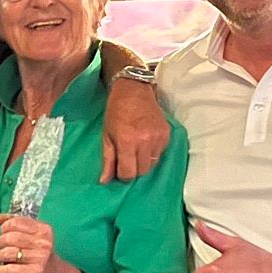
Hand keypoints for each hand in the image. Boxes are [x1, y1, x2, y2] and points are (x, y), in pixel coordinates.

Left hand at [0, 216, 74, 272]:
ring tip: (1, 258)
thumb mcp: (33, 236)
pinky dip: (1, 270)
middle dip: (0, 242)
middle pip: (10, 238)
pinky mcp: (34, 272)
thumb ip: (16, 225)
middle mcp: (43, 243)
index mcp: (43, 230)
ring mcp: (40, 258)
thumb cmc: (40, 254)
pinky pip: (10, 269)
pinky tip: (2, 270)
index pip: (16, 222)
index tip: (3, 232)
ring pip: (8, 253)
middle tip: (1, 247)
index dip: (5, 227)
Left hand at [100, 51, 168, 183]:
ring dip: (144, 161)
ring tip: (136, 148)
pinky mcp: (167, 134)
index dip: (123, 175)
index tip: (119, 168)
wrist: (134, 91)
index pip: (129, 173)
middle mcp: (145, 141)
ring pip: (153, 164)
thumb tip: (104, 181)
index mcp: (127, 141)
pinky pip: (161, 153)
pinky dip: (153, 152)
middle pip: (142, 171)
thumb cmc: (116, 112)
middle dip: (133, 169)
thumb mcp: (106, 136)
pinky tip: (145, 141)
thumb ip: (107, 160)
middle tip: (127, 158)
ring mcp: (158, 137)